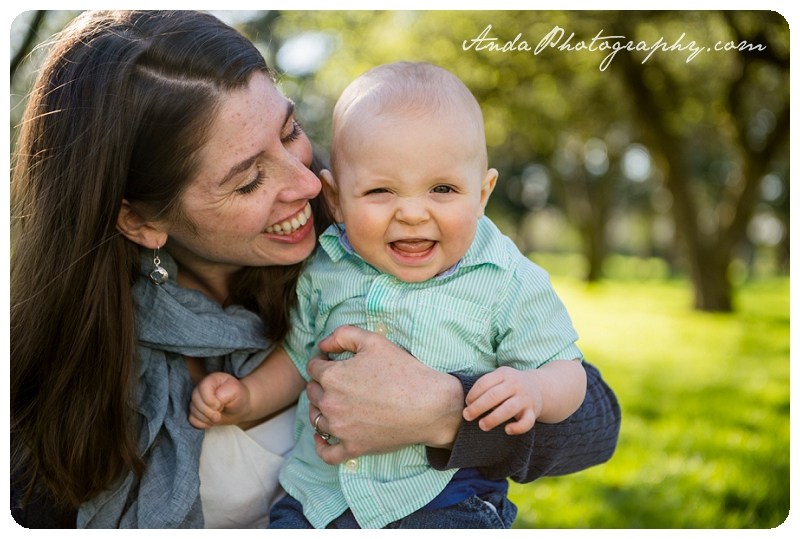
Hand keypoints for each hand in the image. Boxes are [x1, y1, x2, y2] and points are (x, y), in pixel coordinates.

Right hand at [188, 372, 251, 428]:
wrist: (240, 407)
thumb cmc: (238, 396)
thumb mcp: (235, 391)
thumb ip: (223, 395)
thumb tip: (212, 406)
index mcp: (212, 380)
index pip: (203, 387)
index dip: (209, 399)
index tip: (219, 406)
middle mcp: (202, 389)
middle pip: (196, 400)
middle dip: (207, 411)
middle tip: (219, 416)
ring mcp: (198, 400)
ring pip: (193, 410)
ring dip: (206, 418)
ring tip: (218, 418)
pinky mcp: (197, 411)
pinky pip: (192, 419)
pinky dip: (202, 423)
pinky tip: (211, 422)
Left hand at [305, 325, 463, 464]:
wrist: (429, 406)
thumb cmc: (404, 371)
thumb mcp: (374, 340)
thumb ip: (343, 335)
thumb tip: (322, 346)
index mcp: (332, 376)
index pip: (313, 367)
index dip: (322, 361)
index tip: (332, 361)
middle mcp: (330, 404)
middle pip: (312, 392)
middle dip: (321, 383)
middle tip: (339, 380)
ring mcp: (340, 429)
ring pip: (316, 419)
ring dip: (320, 409)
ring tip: (334, 402)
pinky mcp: (353, 448)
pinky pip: (326, 453)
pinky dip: (320, 445)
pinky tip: (321, 436)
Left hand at [463, 366, 542, 434]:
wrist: (538, 387)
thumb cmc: (510, 385)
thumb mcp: (499, 378)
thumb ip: (486, 386)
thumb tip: (469, 404)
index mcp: (504, 374)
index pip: (484, 383)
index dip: (473, 394)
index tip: (467, 404)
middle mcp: (515, 384)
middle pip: (494, 395)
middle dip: (478, 407)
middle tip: (467, 416)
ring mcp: (525, 398)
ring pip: (508, 408)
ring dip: (493, 418)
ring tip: (482, 425)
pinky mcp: (533, 412)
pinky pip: (527, 422)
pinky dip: (517, 428)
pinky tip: (507, 430)